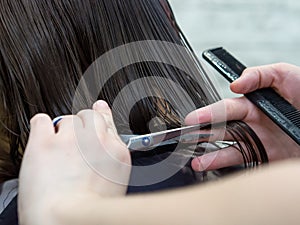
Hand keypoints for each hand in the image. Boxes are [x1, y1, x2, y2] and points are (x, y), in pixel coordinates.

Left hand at [18, 100, 130, 224]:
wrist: (66, 223)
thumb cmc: (90, 215)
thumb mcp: (115, 186)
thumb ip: (111, 160)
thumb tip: (106, 148)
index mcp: (116, 153)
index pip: (108, 121)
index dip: (101, 117)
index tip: (99, 110)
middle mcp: (96, 141)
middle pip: (90, 116)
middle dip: (83, 126)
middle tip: (74, 141)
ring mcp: (71, 139)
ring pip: (68, 119)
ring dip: (62, 130)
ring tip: (57, 150)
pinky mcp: (45, 142)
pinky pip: (42, 121)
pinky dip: (41, 127)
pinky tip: (43, 137)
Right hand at [185, 63, 299, 170]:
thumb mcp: (284, 75)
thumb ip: (258, 75)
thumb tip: (235, 84)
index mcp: (251, 105)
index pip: (223, 110)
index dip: (206, 114)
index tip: (191, 119)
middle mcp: (250, 124)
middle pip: (219, 131)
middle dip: (199, 134)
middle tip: (184, 139)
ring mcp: (257, 142)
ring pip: (227, 150)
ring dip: (209, 156)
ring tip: (195, 161)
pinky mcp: (266, 158)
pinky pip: (244, 164)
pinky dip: (227, 168)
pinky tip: (215, 168)